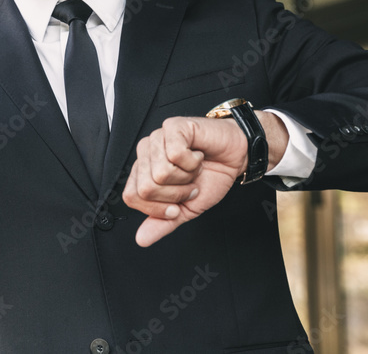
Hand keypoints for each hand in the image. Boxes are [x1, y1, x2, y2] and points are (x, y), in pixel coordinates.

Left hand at [122, 116, 246, 246]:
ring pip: (160, 173)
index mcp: (143, 172)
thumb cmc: (211, 177)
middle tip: (190, 184)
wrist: (235, 157)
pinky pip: (176, 155)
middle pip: (146, 188)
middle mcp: (145, 154)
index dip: (158, 208)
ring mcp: (157, 138)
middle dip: (176, 194)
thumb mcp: (187, 209)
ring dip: (186, 177)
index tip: (177, 205)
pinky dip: (193, 162)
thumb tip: (141, 239)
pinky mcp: (172, 127)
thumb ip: (163, 223)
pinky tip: (198, 155)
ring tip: (194, 169)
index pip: (132, 197)